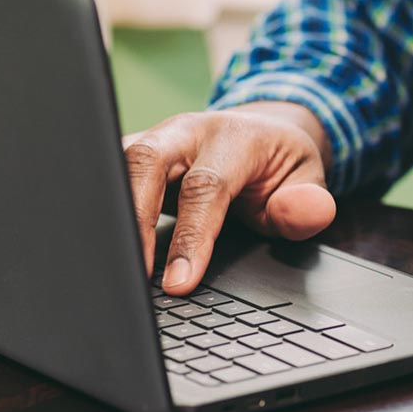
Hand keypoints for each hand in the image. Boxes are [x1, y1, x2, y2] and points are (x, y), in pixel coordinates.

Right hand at [123, 102, 336, 294]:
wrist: (263, 133)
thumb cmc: (279, 166)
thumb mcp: (309, 183)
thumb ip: (308, 204)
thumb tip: (303, 211)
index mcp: (234, 137)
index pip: (205, 186)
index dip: (191, 236)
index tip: (178, 281)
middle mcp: (188, 130)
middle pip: (147, 160)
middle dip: (134, 217)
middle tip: (133, 272)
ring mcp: (157, 137)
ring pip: (119, 161)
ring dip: (112, 210)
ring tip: (113, 262)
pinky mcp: (136, 152)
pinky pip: (109, 171)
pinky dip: (104, 204)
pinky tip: (103, 242)